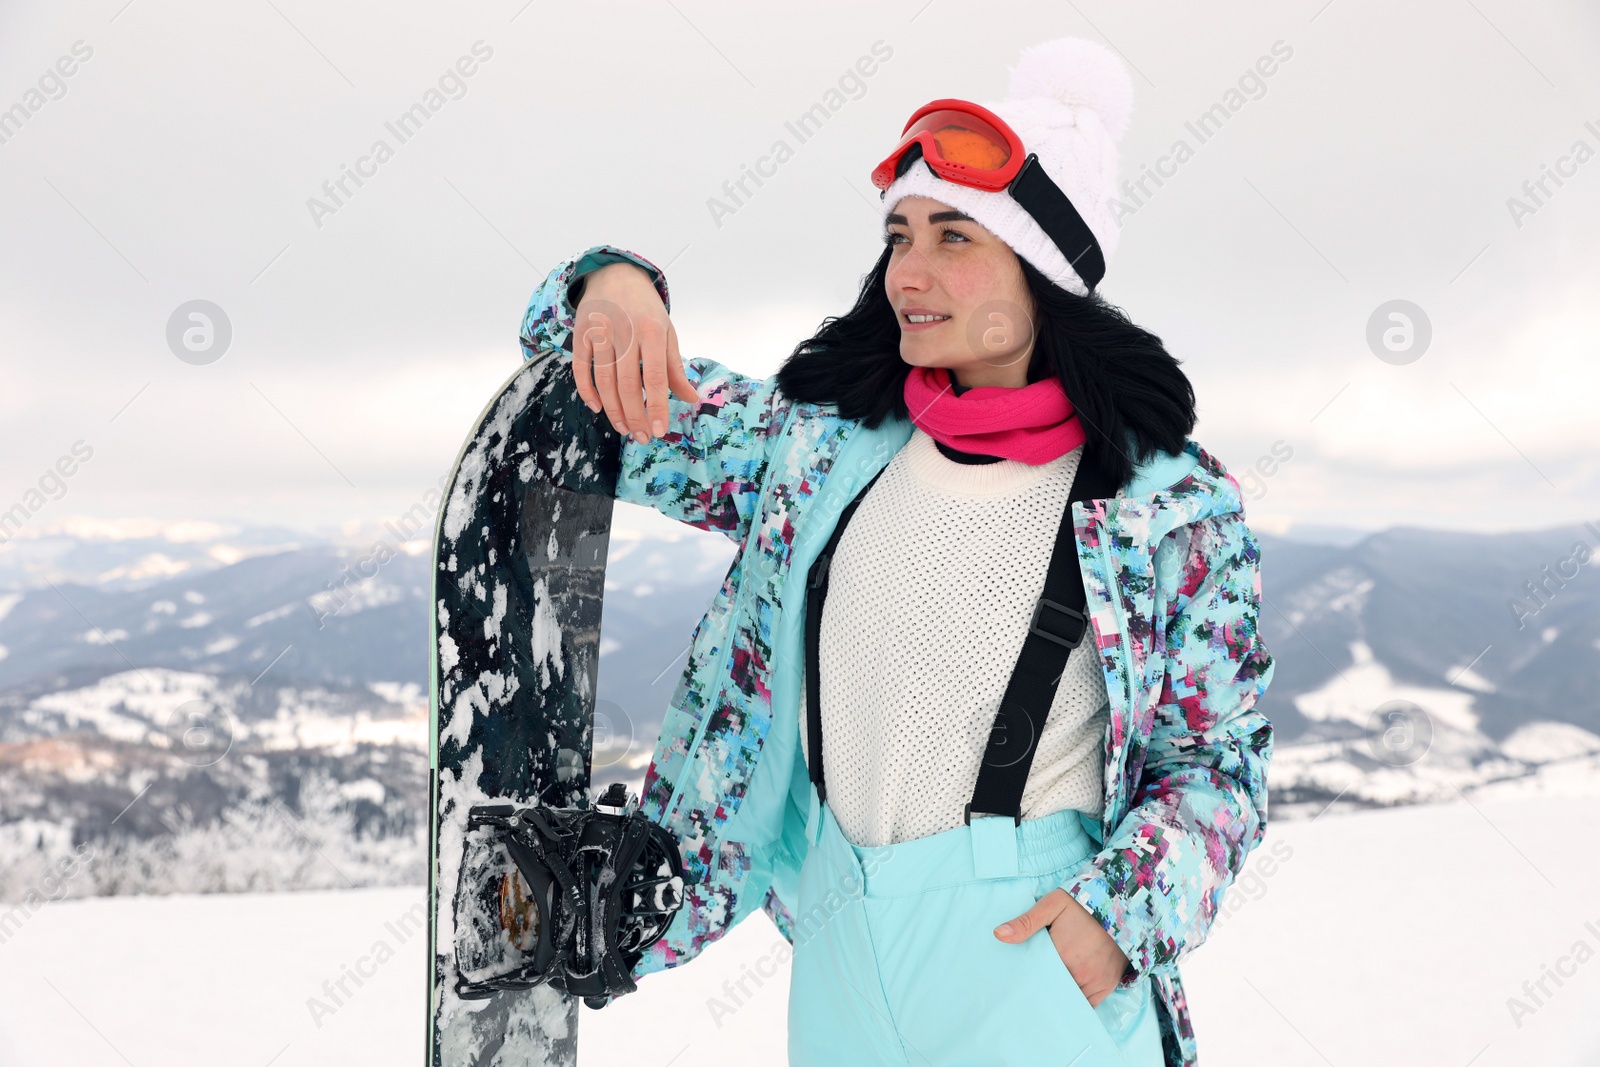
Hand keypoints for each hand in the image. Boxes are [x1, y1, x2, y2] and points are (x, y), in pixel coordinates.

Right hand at [570, 261, 698, 442]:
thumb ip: (675, 368)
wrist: (615, 274)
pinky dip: (587, 391)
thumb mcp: (667, 332)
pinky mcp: (581, 333)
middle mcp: (625, 331)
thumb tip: (691, 399)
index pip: (656, 377)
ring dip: (613, 410)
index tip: (660, 431)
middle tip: (642, 437)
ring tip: (625, 429)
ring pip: (604, 380)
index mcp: (652, 330)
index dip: (658, 406)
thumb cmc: (646, 309)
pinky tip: (598, 408)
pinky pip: (581, 368)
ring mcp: (600, 332)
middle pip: (628, 384)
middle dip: (635, 415)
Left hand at [993, 887, 1128, 1007]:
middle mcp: (1080, 973)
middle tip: (1027, 990)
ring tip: (1043, 995)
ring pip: (1069, 999)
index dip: (1027, 979)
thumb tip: (998, 934)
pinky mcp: (1107, 985)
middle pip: (1052, 990)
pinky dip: (1075, 1002)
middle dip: (1041, 990)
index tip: (1017, 981)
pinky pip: (1087, 1004)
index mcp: (1062, 955)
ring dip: (1058, 997)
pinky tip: (1063, 1000)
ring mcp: (1095, 981)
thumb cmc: (1083, 904)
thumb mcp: (1053, 904)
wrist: (1121, 904)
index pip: (1037, 977)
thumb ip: (1026, 922)